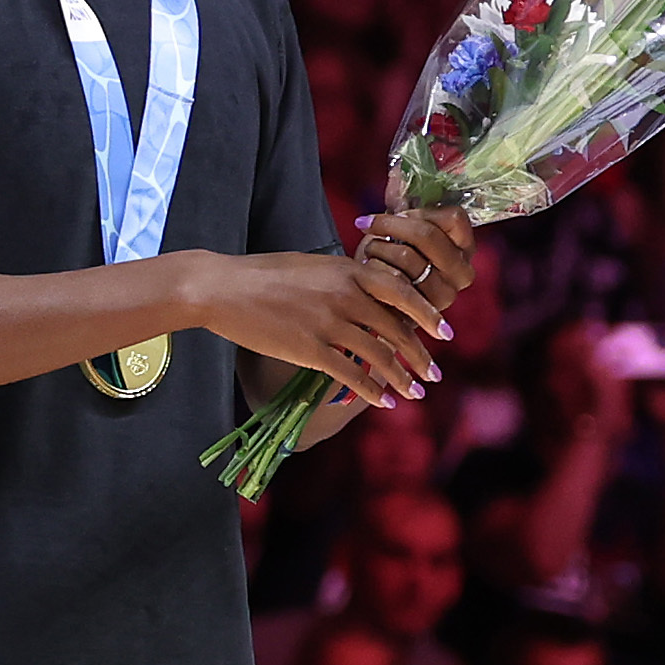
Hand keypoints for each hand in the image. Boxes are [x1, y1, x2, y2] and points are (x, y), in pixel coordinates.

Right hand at [187, 247, 444, 400]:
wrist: (219, 287)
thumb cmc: (260, 273)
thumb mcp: (311, 265)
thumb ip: (343, 277)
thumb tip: (368, 290)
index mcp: (347, 271)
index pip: (402, 293)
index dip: (427, 315)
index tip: (444, 333)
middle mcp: (345, 295)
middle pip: (397, 329)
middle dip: (420, 356)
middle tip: (434, 373)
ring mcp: (328, 323)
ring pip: (380, 355)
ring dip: (403, 378)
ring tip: (416, 392)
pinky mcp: (309, 348)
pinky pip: (351, 373)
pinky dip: (372, 390)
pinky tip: (383, 400)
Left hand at [352, 206, 473, 315]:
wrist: (372, 291)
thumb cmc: (389, 252)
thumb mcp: (397, 223)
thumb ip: (401, 197)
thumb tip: (398, 170)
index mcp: (465, 245)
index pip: (454, 217)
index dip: (419, 211)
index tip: (395, 211)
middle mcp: (462, 271)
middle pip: (427, 236)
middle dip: (391, 226)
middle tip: (370, 225)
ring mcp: (446, 294)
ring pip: (408, 257)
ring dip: (378, 248)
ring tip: (370, 250)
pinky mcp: (423, 311)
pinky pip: (393, 282)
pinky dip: (375, 270)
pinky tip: (369, 269)